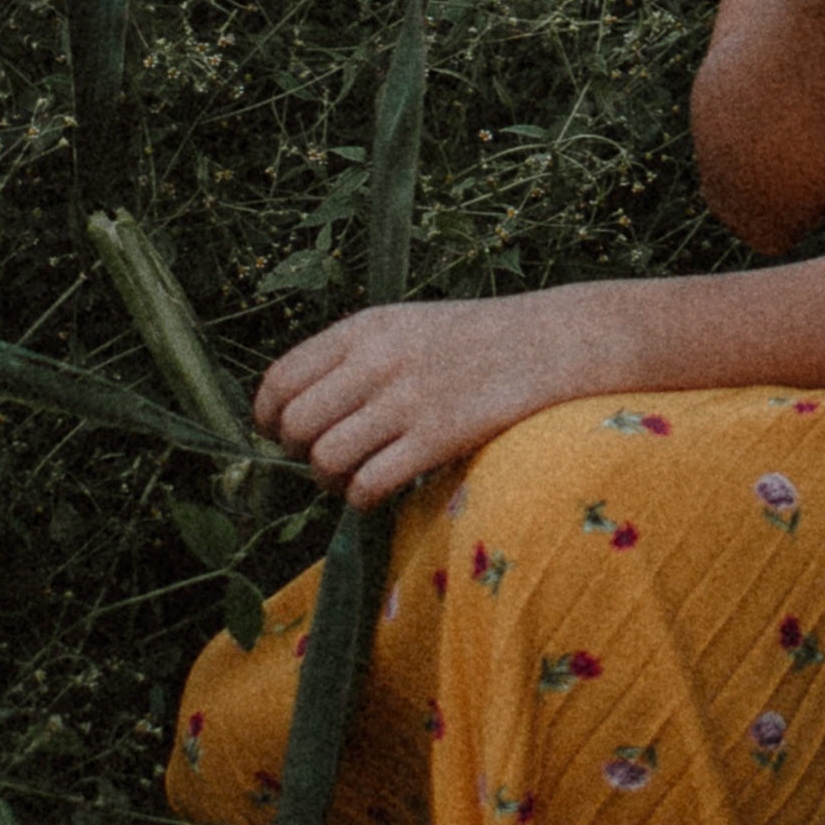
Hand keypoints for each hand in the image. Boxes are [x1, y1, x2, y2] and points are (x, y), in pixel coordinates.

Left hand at [254, 291, 591, 508]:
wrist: (555, 341)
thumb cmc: (478, 340)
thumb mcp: (407, 326)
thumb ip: (354, 359)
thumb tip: (297, 410)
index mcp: (364, 327)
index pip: (280, 380)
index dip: (268, 418)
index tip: (282, 435)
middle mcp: (377, 360)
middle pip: (294, 426)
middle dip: (300, 454)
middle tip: (327, 460)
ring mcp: (407, 398)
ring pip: (325, 459)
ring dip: (331, 482)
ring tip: (355, 478)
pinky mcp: (438, 436)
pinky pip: (368, 484)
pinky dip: (363, 498)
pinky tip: (382, 491)